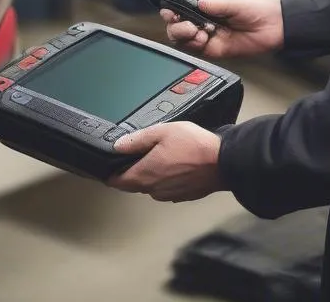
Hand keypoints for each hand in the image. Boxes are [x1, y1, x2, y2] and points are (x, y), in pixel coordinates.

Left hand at [107, 122, 222, 201]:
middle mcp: (154, 190)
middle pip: (134, 184)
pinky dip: (164, 180)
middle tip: (129, 159)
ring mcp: (169, 195)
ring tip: (154, 159)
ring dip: (148, 176)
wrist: (223, 162)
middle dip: (129, 173)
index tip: (106, 168)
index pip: (118, 182)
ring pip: (150, 187)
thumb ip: (138, 139)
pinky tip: (172, 167)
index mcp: (145, 174)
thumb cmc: (193, 146)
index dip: (109, 175)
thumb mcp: (162, 132)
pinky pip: (166, 189)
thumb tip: (118, 145)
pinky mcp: (182, 196)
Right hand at [161, 0, 282, 58]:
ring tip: (193, 30)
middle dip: (175, 23)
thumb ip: (215, 2)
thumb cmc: (261, 6)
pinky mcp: (217, 49)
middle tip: (180, 21)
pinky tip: (201, 38)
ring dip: (183, 34)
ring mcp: (211, 34)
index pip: (184, 5)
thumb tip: (197, 3)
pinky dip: (194, 44)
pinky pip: (198, 50)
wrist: (278, 24)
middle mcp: (207, 19)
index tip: (169, 9)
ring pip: (185, 38)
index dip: (174, 8)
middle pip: (179, 23)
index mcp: (210, 3)